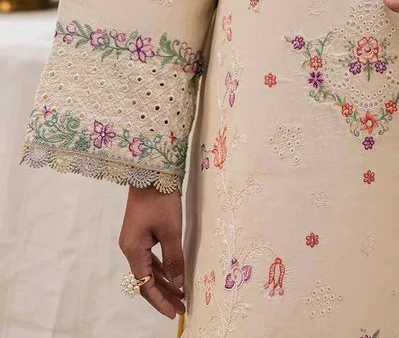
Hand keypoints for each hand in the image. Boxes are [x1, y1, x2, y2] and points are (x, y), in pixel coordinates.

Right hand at [118, 184, 185, 318]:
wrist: (150, 171)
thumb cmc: (160, 200)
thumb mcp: (171, 230)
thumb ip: (174, 258)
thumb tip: (178, 284)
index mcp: (133, 250)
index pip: (145, 284)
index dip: (160, 301)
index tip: (174, 312)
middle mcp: (130, 248)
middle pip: (146, 279)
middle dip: (163, 294)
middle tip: (181, 307)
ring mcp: (135, 240)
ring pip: (149, 268)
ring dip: (164, 281)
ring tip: (181, 295)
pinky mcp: (141, 231)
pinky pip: (151, 256)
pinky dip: (162, 267)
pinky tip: (173, 274)